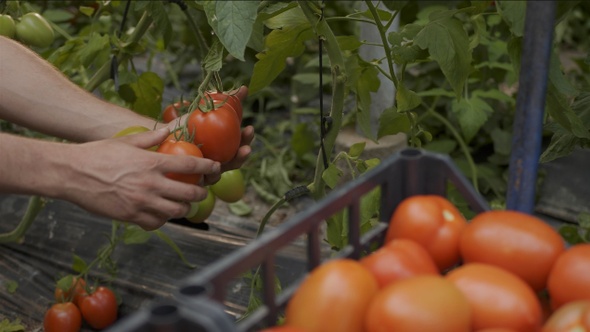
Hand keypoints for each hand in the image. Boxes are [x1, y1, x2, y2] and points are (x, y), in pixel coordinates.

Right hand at [59, 128, 219, 229]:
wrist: (71, 173)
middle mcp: (151, 184)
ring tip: (183, 204)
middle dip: (200, 193)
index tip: (216, 167)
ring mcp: (142, 202)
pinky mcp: (131, 216)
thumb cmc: (98, 154)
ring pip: (176, 212)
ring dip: (184, 208)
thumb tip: (168, 130)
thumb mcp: (126, 141)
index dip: (208, 167)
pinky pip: (156, 223)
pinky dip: (162, 220)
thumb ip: (151, 138)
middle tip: (201, 191)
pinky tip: (161, 214)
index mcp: (152, 163)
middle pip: (190, 193)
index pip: (191, 166)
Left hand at [164, 86, 254, 185]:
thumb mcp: (205, 110)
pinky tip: (213, 168)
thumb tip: (244, 88)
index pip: (239, 144)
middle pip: (234, 161)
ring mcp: (205, 173)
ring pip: (222, 172)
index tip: (250, 128)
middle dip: (243, 154)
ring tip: (228, 161)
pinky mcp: (193, 182)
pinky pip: (205, 180)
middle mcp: (216, 162)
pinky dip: (211, 175)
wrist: (159, 137)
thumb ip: (225, 101)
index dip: (246, 138)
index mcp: (222, 147)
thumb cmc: (184, 124)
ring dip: (230, 166)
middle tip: (247, 147)